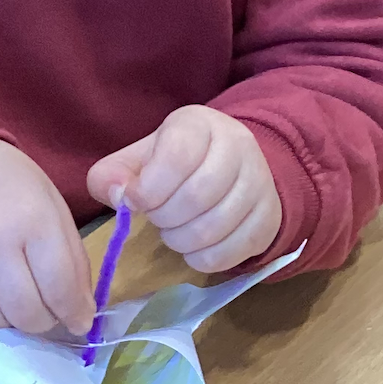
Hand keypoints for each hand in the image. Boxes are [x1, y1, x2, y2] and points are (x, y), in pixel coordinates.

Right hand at [0, 140, 93, 337]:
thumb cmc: (10, 189)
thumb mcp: (53, 210)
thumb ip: (73, 263)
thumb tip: (80, 318)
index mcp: (33, 220)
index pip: (60, 288)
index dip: (74, 314)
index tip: (76, 320)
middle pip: (25, 313)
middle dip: (41, 322)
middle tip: (41, 313)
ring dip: (6, 326)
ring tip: (10, 308)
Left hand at [89, 107, 281, 274]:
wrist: (229, 169)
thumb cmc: (173, 164)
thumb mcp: (138, 159)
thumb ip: (113, 175)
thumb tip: (118, 196)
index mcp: (200, 124)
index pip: (177, 157)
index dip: (149, 189)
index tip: (135, 201)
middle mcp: (239, 145)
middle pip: (197, 196)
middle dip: (164, 217)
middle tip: (156, 217)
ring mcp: (260, 182)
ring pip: (214, 227)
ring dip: (180, 240)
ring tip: (172, 231)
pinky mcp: (270, 218)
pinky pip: (232, 252)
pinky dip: (203, 259)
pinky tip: (193, 248)